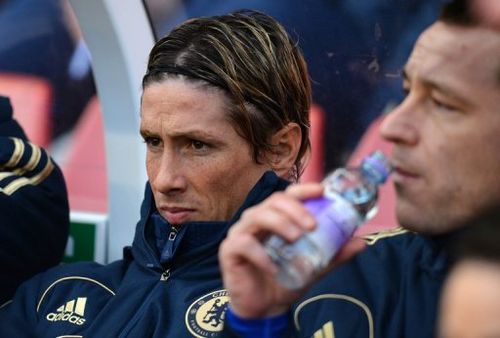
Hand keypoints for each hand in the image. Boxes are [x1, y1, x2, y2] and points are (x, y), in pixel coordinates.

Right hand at [219, 183, 365, 318]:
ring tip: (296, 238)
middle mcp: (257, 219)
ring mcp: (241, 232)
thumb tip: (361, 241)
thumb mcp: (315, 267)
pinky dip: (260, 254)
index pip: (288, 195)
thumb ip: (334, 254)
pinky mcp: (230, 249)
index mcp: (276, 217)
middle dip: (295, 209)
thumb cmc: (286, 280)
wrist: (265, 308)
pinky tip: (273, 268)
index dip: (303, 189)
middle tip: (312, 225)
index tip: (322, 191)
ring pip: (257, 215)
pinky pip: (244, 244)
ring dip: (279, 224)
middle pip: (274, 201)